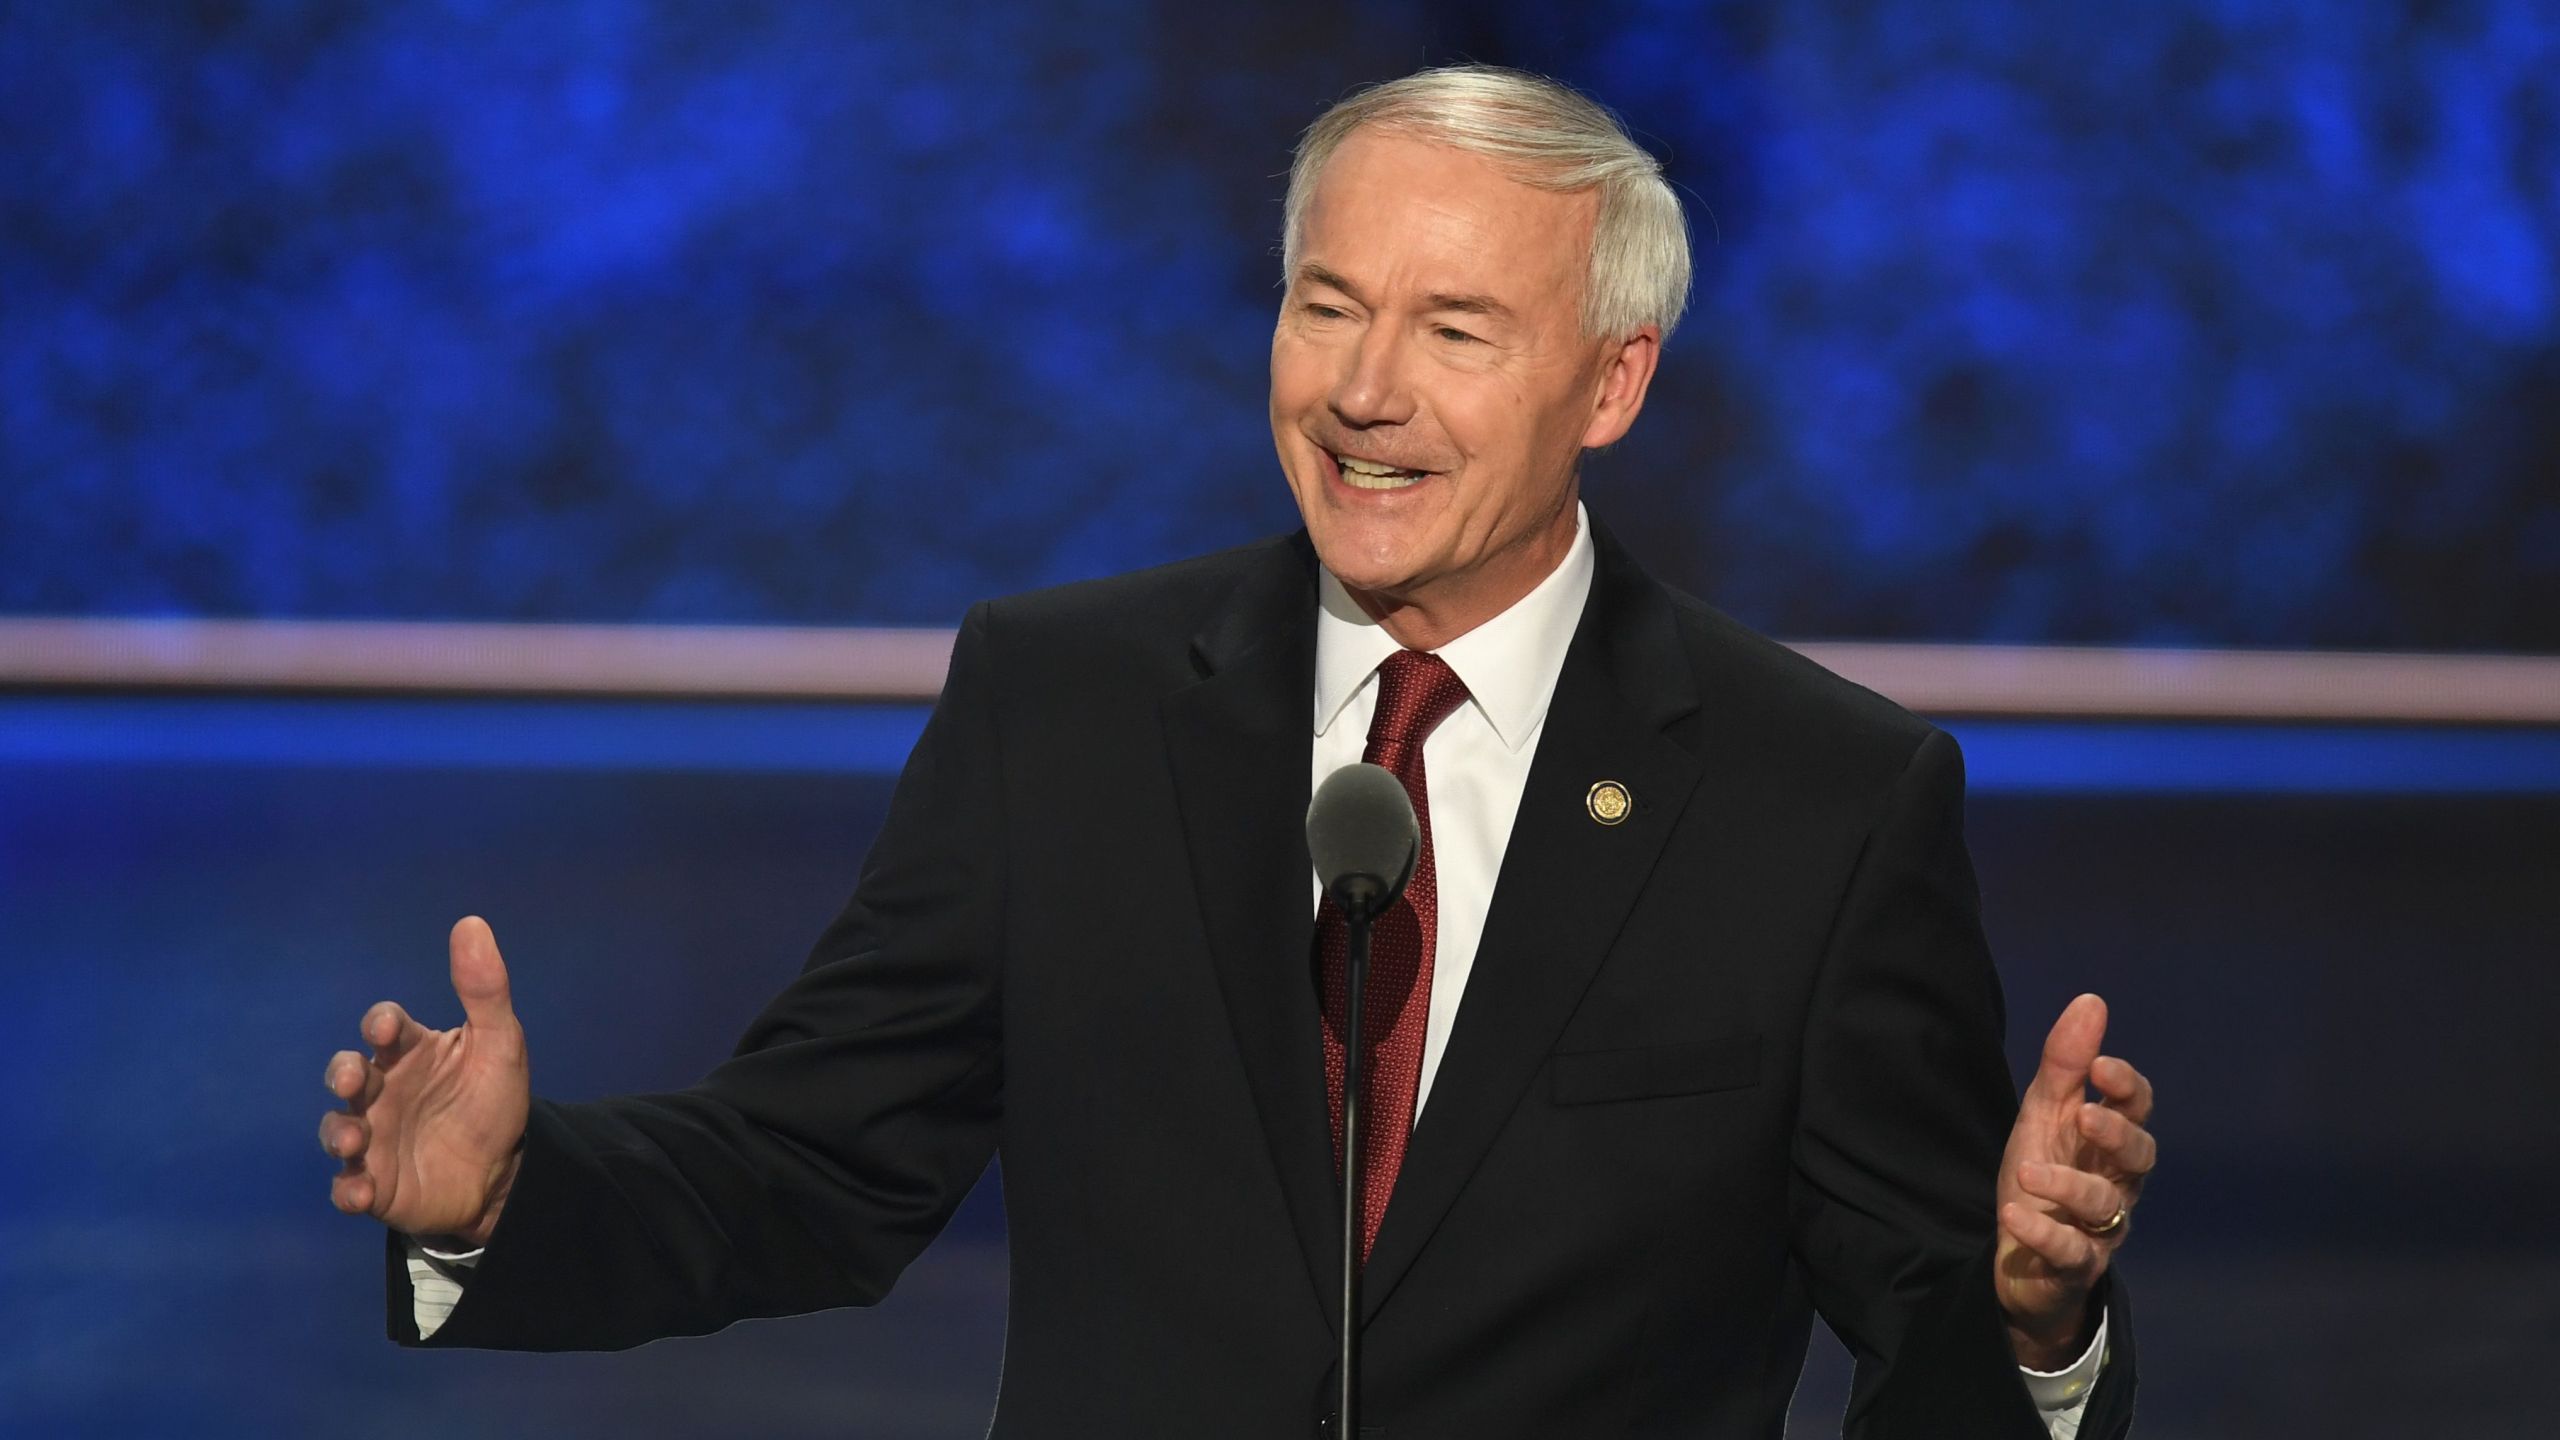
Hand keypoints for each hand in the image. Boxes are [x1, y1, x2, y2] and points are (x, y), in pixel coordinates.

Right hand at [320, 916, 529, 1247]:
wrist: (504, 1172)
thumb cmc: (492, 1100)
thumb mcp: (500, 1043)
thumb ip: (485, 990)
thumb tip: (471, 922)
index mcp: (410, 1052)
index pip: (386, 1027)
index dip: (381, 1023)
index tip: (387, 1027)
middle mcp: (382, 1091)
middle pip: (347, 1073)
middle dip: (344, 1073)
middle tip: (356, 1078)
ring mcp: (373, 1138)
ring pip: (338, 1129)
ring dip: (338, 1132)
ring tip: (353, 1141)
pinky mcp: (376, 1184)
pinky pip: (347, 1187)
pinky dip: (348, 1190)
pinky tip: (361, 1193)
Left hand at [1994, 993, 2154, 1369]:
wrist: (2023, 1257)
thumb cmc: (2044, 1174)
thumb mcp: (2045, 1114)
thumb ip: (2066, 1063)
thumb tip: (2092, 1000)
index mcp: (2110, 1141)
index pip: (2138, 1110)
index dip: (2126, 1088)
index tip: (2100, 1066)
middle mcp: (2117, 1183)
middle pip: (2139, 1158)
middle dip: (2117, 1134)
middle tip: (2085, 1114)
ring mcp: (2100, 1228)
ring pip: (2104, 1207)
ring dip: (2068, 1185)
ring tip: (2028, 1170)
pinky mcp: (2075, 1266)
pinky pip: (2069, 1254)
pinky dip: (2043, 1234)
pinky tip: (2014, 1215)